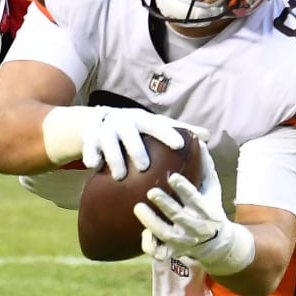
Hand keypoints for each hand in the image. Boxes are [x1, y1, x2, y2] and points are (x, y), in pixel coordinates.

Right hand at [81, 108, 206, 180]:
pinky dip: (90, 155)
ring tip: (120, 176)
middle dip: (136, 148)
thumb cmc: (133, 128)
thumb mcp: (152, 125)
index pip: (157, 124)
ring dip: (114, 157)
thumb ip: (177, 130)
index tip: (180, 145)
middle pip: (130, 133)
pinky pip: (88, 147)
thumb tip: (207, 135)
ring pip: (108, 141)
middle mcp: (122, 121)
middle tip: (144, 167)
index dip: (168, 133)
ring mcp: (104, 129)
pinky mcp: (88, 138)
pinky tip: (93, 166)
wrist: (95, 122)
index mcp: (140, 119)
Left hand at [133, 145, 254, 274]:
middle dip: (166, 205)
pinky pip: (158, 252)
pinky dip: (149, 244)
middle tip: (151, 191)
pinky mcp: (172, 251)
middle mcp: (195, 227)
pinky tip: (143, 232)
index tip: (173, 177)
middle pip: (179, 217)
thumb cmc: (209, 208)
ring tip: (139, 207)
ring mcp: (182, 241)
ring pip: (166, 234)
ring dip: (152, 222)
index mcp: (206, 210)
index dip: (185, 189)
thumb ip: (205, 166)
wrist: (215, 244)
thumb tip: (198, 140)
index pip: (196, 199)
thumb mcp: (212, 188)